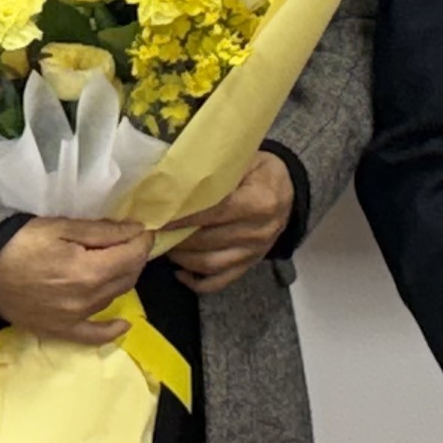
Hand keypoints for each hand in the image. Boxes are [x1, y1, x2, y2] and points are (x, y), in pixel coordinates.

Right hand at [0, 217, 151, 339]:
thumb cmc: (20, 242)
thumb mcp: (62, 227)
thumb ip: (103, 231)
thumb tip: (136, 231)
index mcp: (89, 272)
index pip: (132, 256)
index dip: (142, 240)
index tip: (142, 230)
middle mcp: (86, 300)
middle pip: (127, 277)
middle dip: (133, 257)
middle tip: (128, 242)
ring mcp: (74, 319)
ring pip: (113, 298)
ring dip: (121, 279)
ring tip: (115, 263)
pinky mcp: (59, 330)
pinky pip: (92, 336)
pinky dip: (110, 331)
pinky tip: (122, 324)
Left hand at [161, 150, 295, 293]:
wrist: (289, 192)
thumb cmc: (261, 172)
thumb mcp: (245, 161)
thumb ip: (216, 170)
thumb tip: (174, 179)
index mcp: (259, 201)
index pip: (214, 212)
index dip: (184, 216)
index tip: (158, 215)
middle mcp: (259, 231)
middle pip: (208, 239)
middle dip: (176, 236)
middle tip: (153, 230)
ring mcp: (255, 252)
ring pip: (210, 263)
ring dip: (182, 257)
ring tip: (164, 245)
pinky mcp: (250, 264)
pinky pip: (220, 281)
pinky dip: (196, 282)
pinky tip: (179, 272)